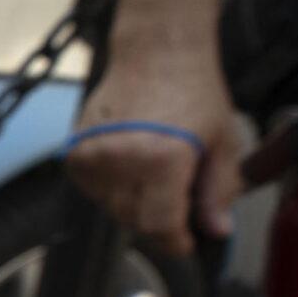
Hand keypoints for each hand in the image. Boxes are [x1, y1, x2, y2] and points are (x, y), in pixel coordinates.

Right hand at [67, 52, 246, 254]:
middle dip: (159, 221)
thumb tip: (217, 230)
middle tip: (178, 199)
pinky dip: (114, 188)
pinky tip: (132, 164)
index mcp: (161, 159)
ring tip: (155, 173)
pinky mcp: (75, 152)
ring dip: (135, 204)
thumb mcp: (222, 141)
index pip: (161, 226)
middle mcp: (121, 160)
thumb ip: (220, 190)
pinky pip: (95, 191)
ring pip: (113, 208)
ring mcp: (93, 156)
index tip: (186, 244)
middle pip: (135, 221)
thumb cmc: (192, 90)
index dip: (176, 241)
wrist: (156, 52)